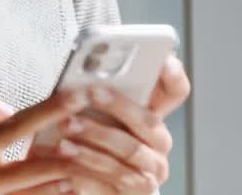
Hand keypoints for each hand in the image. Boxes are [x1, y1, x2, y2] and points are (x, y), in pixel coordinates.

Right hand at [0, 83, 96, 194]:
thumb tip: (6, 106)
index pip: (22, 124)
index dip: (57, 108)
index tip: (85, 94)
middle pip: (46, 165)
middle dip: (81, 148)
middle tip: (109, 134)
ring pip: (45, 194)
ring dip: (76, 180)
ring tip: (105, 164)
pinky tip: (72, 188)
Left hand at [26, 55, 190, 193]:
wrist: (85, 185)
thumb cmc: (87, 143)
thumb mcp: (93, 116)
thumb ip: (95, 95)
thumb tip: (80, 74)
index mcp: (152, 115)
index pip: (174, 91)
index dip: (174, 76)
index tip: (165, 60)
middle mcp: (159, 141)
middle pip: (148, 119)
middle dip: (117, 104)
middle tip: (89, 92)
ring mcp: (153, 169)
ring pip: (129, 148)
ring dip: (95, 135)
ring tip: (66, 126)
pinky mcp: (140, 191)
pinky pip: (115, 176)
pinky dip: (88, 165)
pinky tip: (67, 155)